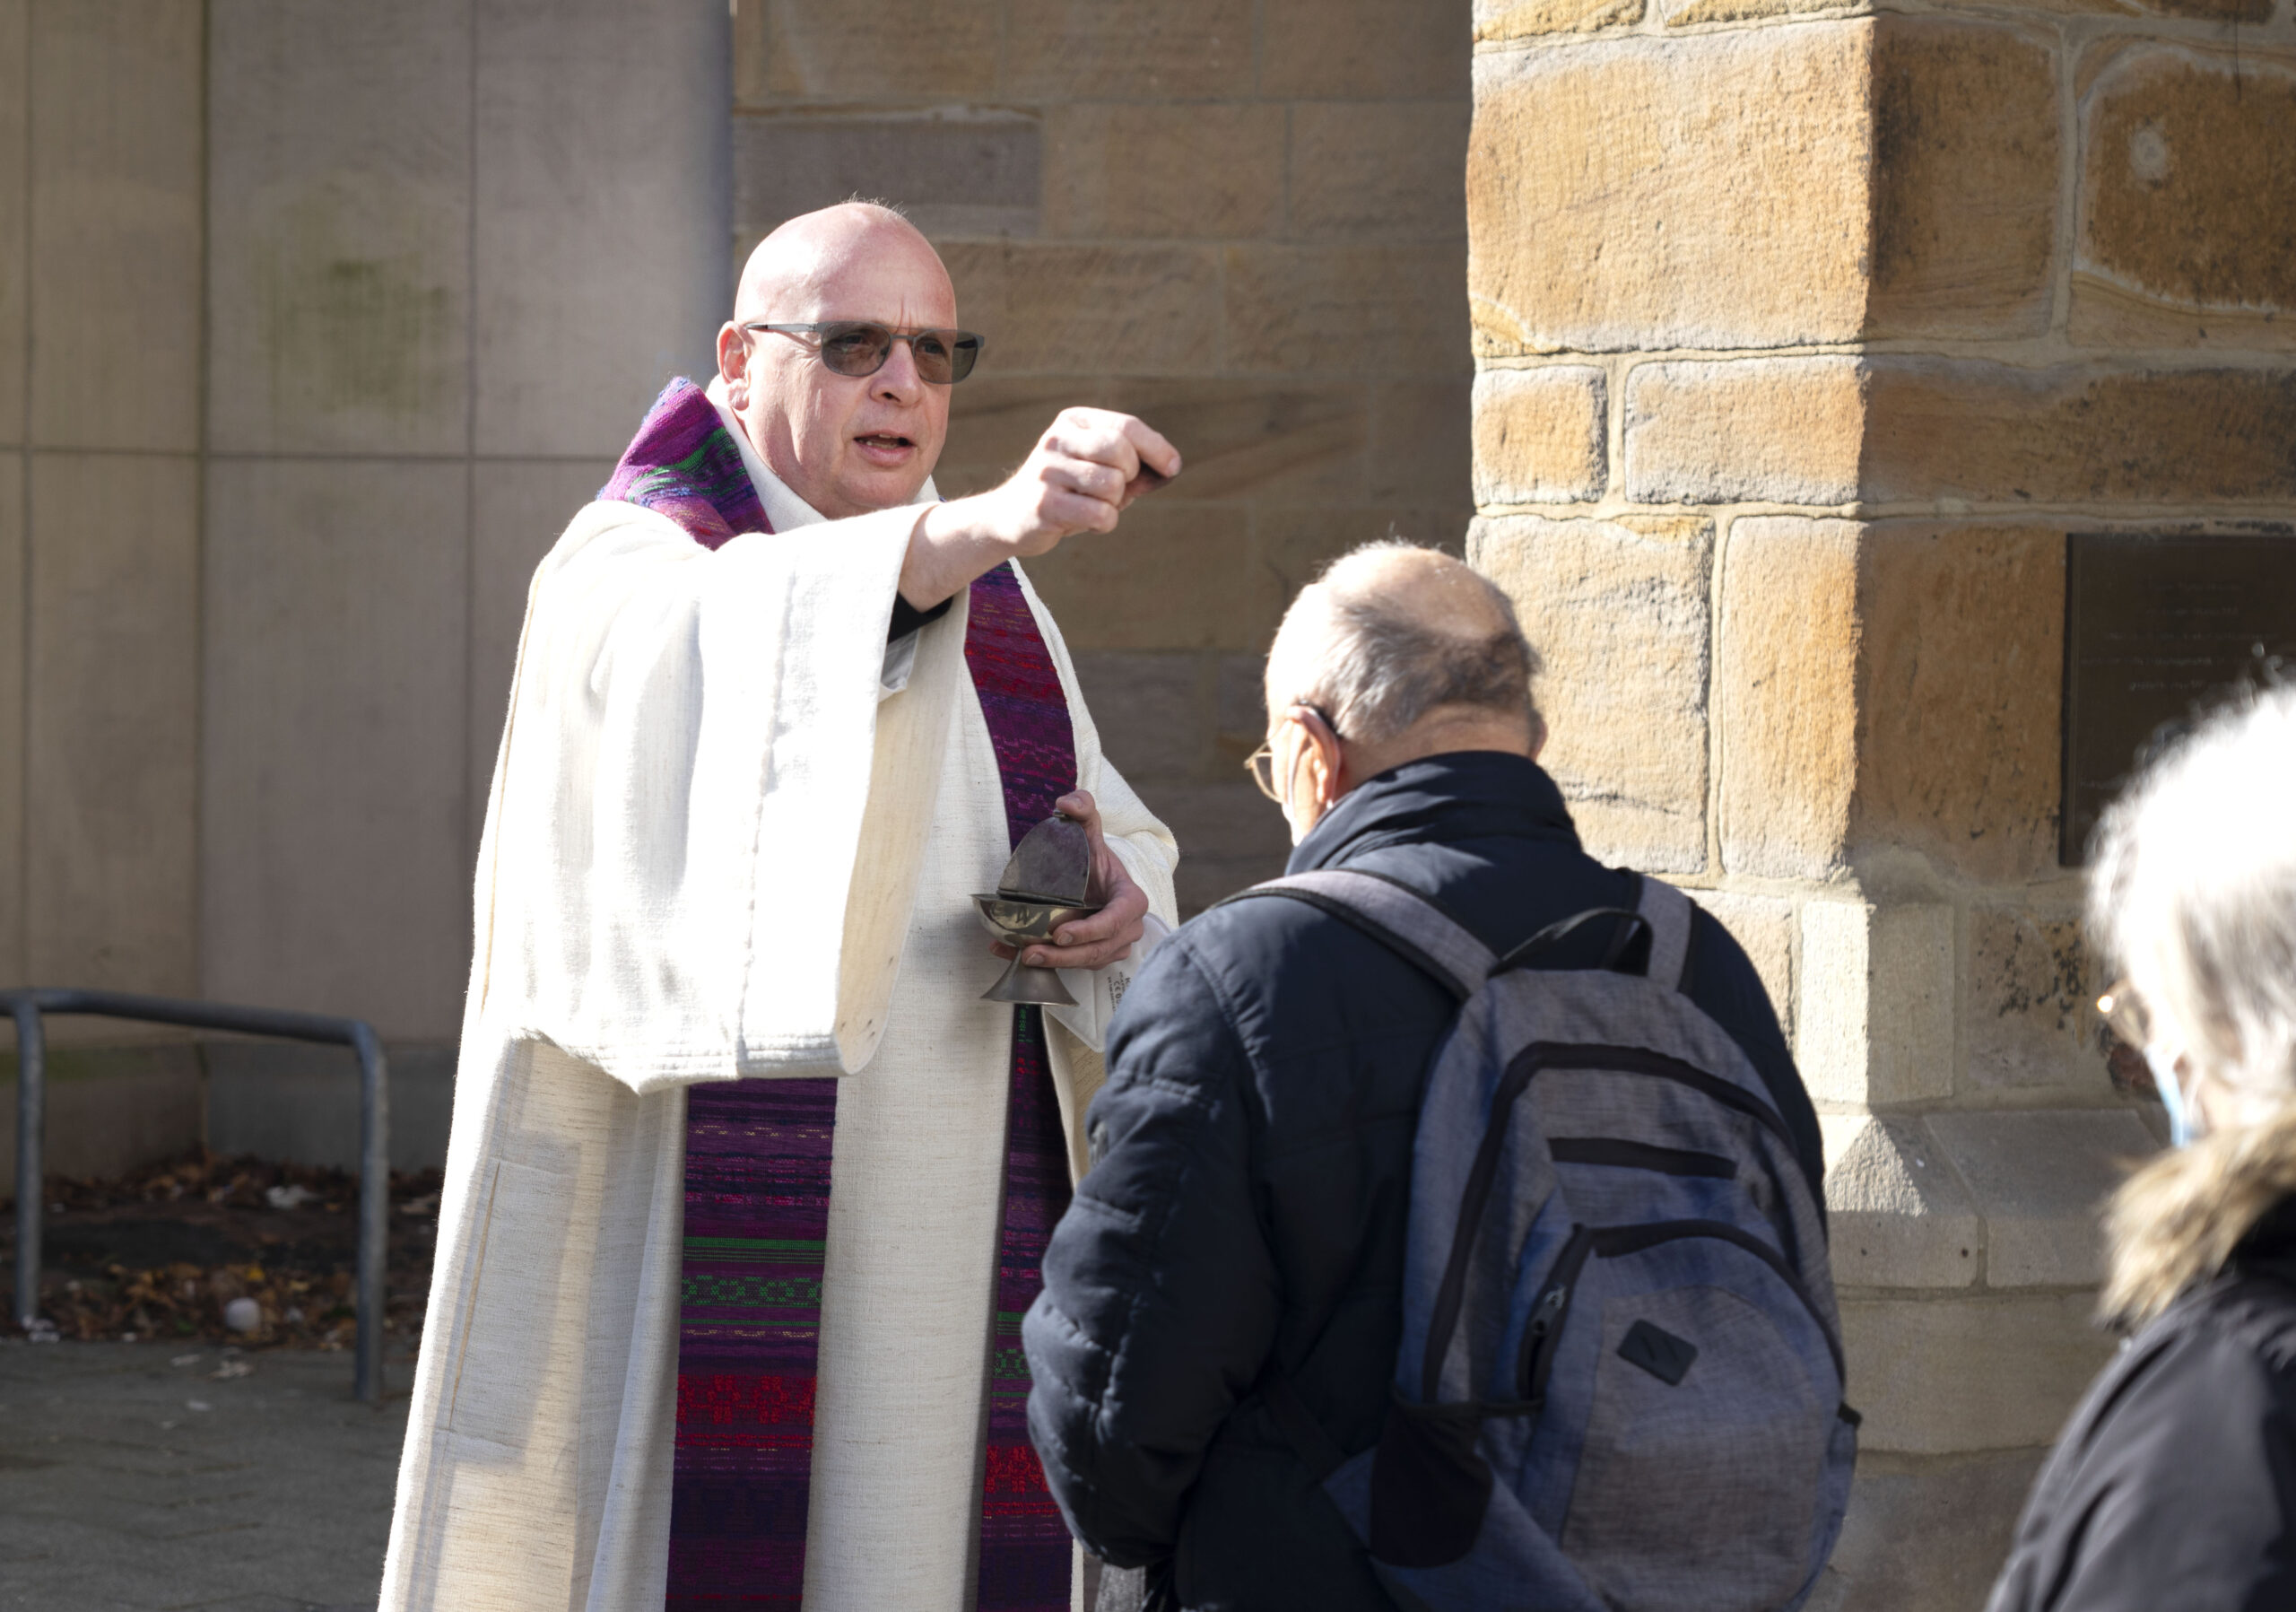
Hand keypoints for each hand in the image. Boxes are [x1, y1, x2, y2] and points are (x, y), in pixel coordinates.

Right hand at [902, 410, 1179, 607]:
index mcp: (1072, 422)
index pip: (1126, 426)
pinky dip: (1105, 523)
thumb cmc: (1067, 491)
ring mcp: (1047, 470)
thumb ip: (1132, 463)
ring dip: (1115, 503)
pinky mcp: (1043, 503)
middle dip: (1130, 475)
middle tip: (1118, 489)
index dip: (1157, 448)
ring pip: (1112, 484)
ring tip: (1096, 506)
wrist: (1009, 518)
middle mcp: (1057, 439)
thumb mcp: (1096, 467)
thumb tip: (1170, 466)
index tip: (1172, 467)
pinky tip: (1087, 523)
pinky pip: (1100, 513)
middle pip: (1120, 451)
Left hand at [988, 790, 1149, 973]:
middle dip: (1065, 955)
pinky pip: (1073, 966)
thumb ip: (1083, 809)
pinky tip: (1014, 956)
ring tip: (1023, 956)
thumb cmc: (1095, 858)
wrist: (1096, 880)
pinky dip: (1044, 964)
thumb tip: (1066, 802)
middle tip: (1032, 951)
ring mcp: (1114, 947)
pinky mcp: (1097, 957)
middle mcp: (1128, 928)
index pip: (1116, 920)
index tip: (1061, 933)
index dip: (1091, 931)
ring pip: (1087, 962)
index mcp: (1131, 900)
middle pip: (1099, 949)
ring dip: (1055, 963)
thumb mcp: (1090, 831)